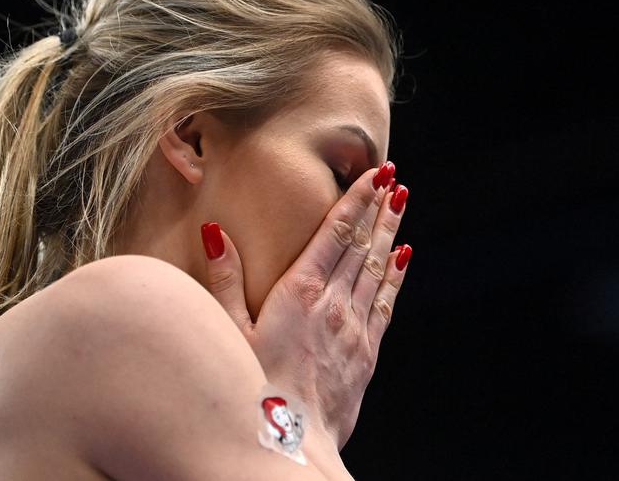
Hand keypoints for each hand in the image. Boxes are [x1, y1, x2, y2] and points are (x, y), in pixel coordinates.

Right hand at [201, 162, 412, 449]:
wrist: (289, 445)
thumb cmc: (250, 389)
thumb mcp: (226, 331)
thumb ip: (223, 279)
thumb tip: (216, 231)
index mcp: (299, 292)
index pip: (335, 233)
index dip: (356, 200)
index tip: (373, 173)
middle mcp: (333, 304)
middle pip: (362, 244)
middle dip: (377, 207)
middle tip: (392, 177)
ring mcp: (354, 329)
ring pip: (378, 268)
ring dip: (390, 232)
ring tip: (400, 202)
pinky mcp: (365, 355)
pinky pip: (386, 304)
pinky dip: (396, 276)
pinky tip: (403, 258)